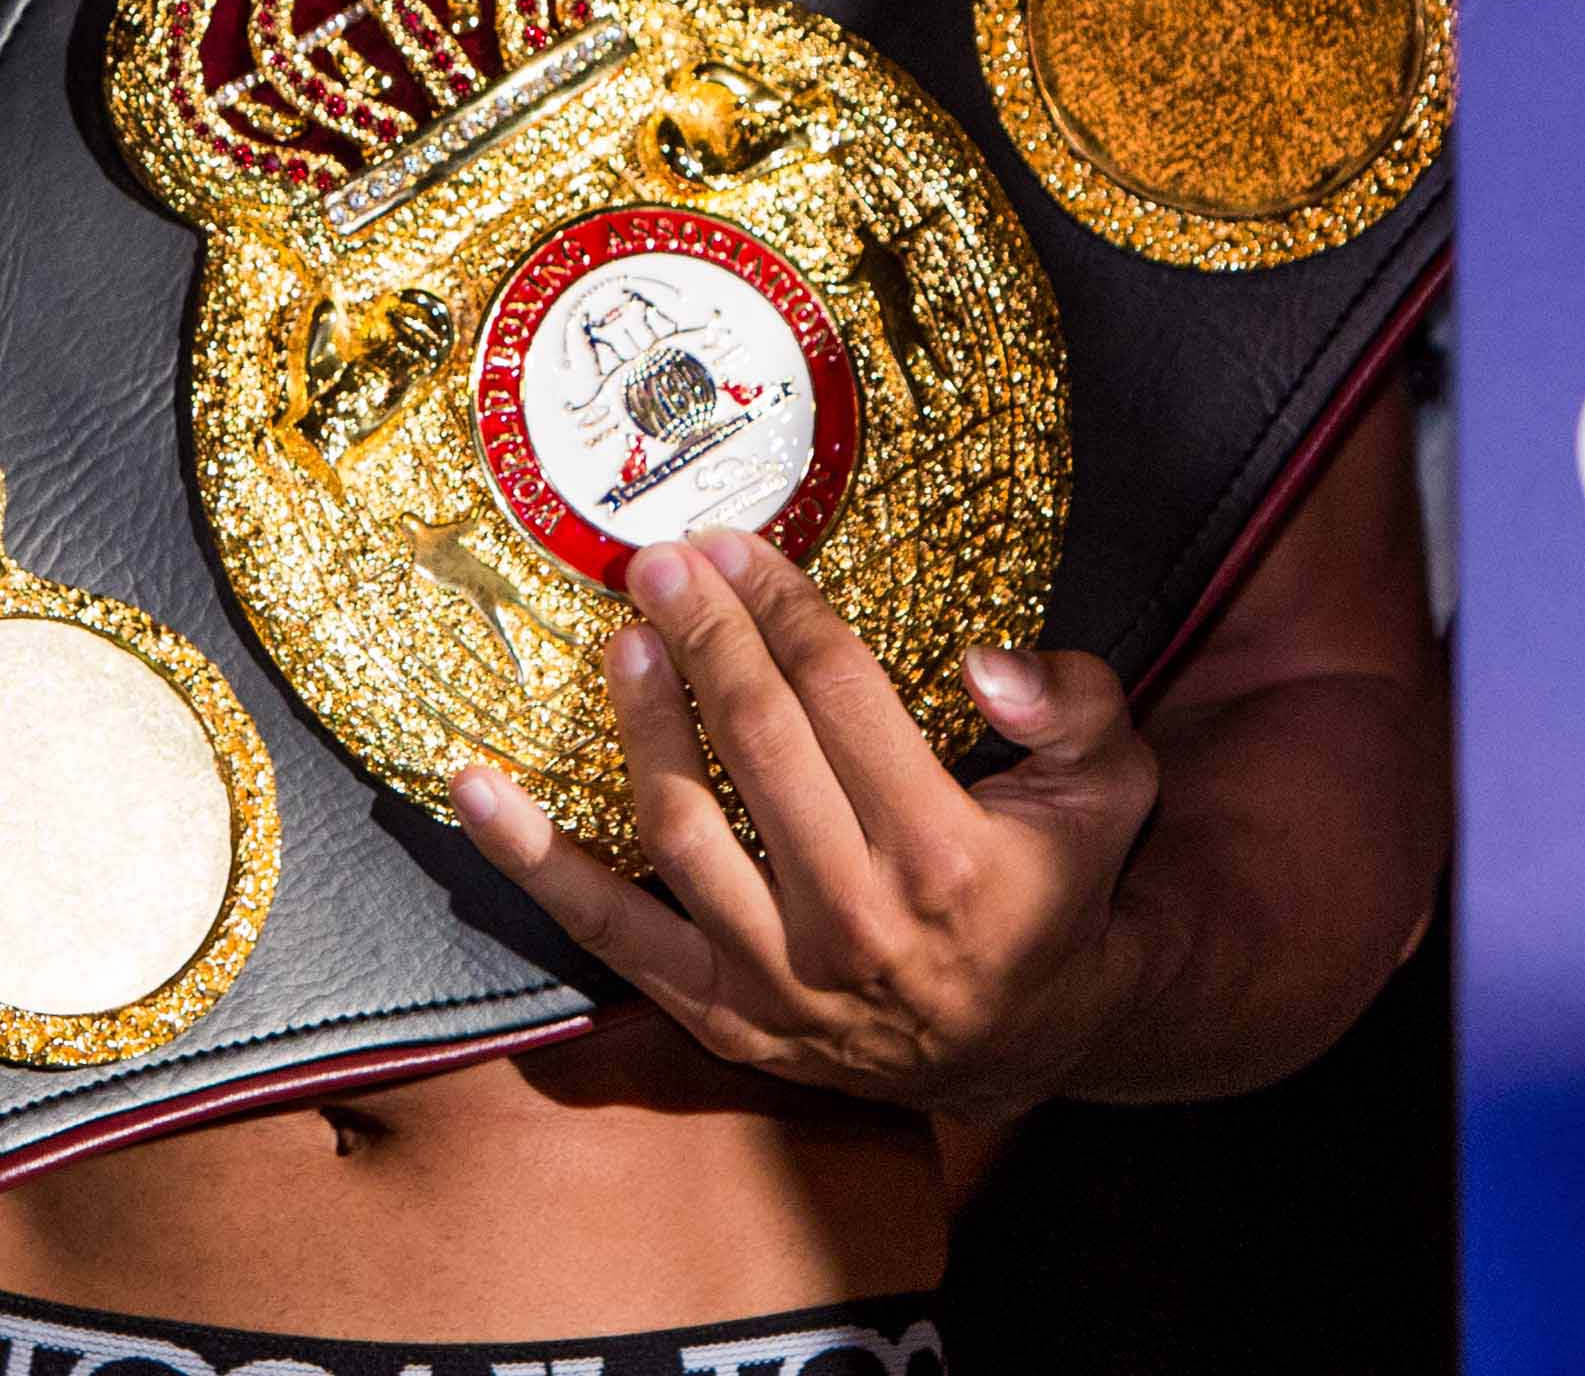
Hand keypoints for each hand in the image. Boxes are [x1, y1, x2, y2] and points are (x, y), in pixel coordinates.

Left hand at [450, 527, 1162, 1120]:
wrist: (1024, 1042)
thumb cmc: (1055, 889)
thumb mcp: (1111, 785)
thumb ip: (1073, 703)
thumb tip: (984, 664)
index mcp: (946, 853)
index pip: (839, 692)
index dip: (781, 603)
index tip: (736, 542)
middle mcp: (858, 922)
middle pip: (755, 740)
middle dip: (703, 632)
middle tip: (658, 558)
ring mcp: (780, 981)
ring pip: (680, 826)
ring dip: (640, 721)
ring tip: (621, 638)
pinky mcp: (723, 1019)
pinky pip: (608, 932)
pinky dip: (531, 861)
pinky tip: (473, 787)